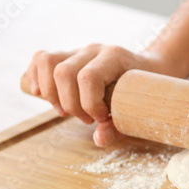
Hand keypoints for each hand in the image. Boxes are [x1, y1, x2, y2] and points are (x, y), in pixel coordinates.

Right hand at [24, 45, 172, 146]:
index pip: (89, 77)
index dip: (89, 104)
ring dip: (51, 93)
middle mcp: (95, 49)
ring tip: (65, 110)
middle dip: (70, 103)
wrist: (152, 69)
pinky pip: (41, 58)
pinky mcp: (69, 56)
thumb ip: (119, 126)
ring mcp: (80, 50)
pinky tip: (42, 94)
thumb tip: (98, 139)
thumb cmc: (145, 91)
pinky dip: (36, 76)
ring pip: (48, 61)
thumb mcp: (138, 110)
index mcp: (115, 57)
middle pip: (63, 72)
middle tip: (86, 119)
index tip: (101, 119)